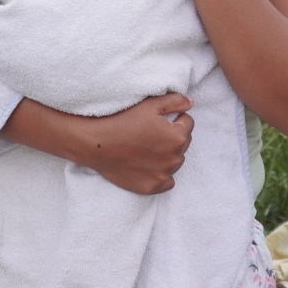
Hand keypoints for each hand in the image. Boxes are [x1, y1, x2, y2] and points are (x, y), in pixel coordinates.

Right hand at [74, 93, 194, 194]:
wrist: (96, 144)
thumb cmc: (122, 121)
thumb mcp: (150, 105)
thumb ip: (175, 101)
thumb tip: (191, 103)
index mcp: (178, 137)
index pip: (187, 123)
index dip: (173, 118)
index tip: (156, 120)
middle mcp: (175, 158)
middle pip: (183, 143)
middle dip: (171, 136)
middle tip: (149, 133)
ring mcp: (164, 175)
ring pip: (175, 161)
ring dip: (166, 155)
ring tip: (145, 147)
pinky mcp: (152, 187)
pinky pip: (167, 181)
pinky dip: (160, 173)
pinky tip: (146, 164)